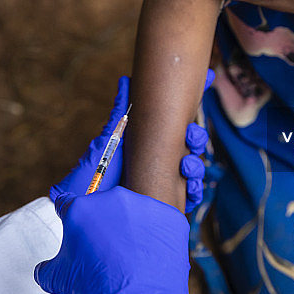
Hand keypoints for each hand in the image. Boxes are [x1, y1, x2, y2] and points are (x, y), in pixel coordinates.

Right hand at [35, 186, 203, 293]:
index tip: (76, 227)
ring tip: (131, 257)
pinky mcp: (169, 216)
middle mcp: (113, 198)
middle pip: (104, 207)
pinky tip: (150, 257)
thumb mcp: (58, 279)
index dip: (69, 216)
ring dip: (131, 229)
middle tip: (106, 251)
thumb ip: (47, 266)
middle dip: (103, 225)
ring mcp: (144, 205)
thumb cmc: (95, 289)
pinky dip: (156, 236)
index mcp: (81, 208)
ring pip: (134, 213)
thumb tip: (42, 268)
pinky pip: (159, 223)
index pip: (68, 203)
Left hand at [52, 72, 212, 208]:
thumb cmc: (91, 177)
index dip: (191, 104)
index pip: (175, 123)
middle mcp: (159, 162)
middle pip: (190, 144)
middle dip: (196, 138)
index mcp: (148, 144)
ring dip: (195, 165)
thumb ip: (120, 115)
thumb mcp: (108, 142)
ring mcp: (163, 184)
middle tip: (191, 136)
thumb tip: (126, 80)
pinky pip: (189, 196)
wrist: (84, 214)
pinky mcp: (165, 206)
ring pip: (193, 169)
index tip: (208, 79)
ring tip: (185, 167)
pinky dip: (193, 190)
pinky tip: (189, 189)